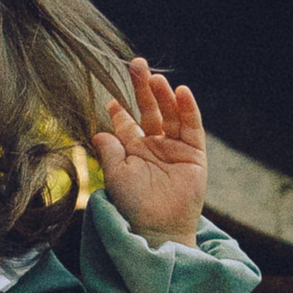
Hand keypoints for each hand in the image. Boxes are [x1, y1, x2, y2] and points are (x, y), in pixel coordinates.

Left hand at [93, 60, 206, 244]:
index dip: (120, 108)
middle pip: (149, 110)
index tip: (112, 96)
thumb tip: (99, 131)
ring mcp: (174, 147)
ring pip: (170, 114)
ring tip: (156, 78)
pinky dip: (187, 108)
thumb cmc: (133, 205)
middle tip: (136, 65)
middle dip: (142, 88)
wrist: (158, 227)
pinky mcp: (194, 153)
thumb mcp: (116, 176)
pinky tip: (180, 92)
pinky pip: (191, 126)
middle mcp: (153, 145)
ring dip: (164, 94)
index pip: (127, 122)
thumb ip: (109, 151)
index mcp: (132, 150)